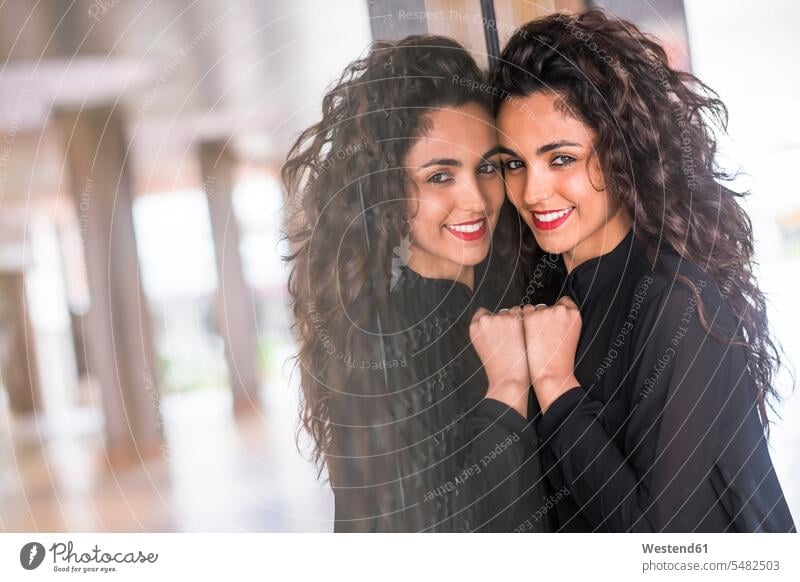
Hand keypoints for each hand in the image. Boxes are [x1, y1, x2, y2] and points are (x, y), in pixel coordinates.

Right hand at [470, 306, 529, 417]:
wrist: (509, 378)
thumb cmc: (498, 366)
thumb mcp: (483, 346)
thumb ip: (486, 330)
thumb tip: (496, 319)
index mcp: (474, 327)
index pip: (482, 312)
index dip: (493, 319)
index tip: (499, 328)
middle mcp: (485, 320)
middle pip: (499, 312)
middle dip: (507, 321)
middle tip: (511, 338)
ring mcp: (500, 318)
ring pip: (513, 312)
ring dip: (518, 321)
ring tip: (519, 341)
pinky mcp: (515, 319)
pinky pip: (525, 314)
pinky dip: (528, 323)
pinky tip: (527, 337)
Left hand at [521, 296, 581, 412]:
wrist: (550, 374)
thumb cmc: (559, 361)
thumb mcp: (570, 336)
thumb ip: (563, 321)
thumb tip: (551, 314)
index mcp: (574, 315)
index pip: (564, 301)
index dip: (555, 310)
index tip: (551, 320)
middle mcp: (560, 310)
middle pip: (546, 306)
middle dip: (542, 317)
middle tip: (540, 334)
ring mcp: (544, 312)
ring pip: (533, 309)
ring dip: (530, 320)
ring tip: (533, 339)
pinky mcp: (529, 317)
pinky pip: (520, 314)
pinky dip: (519, 323)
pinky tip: (524, 336)